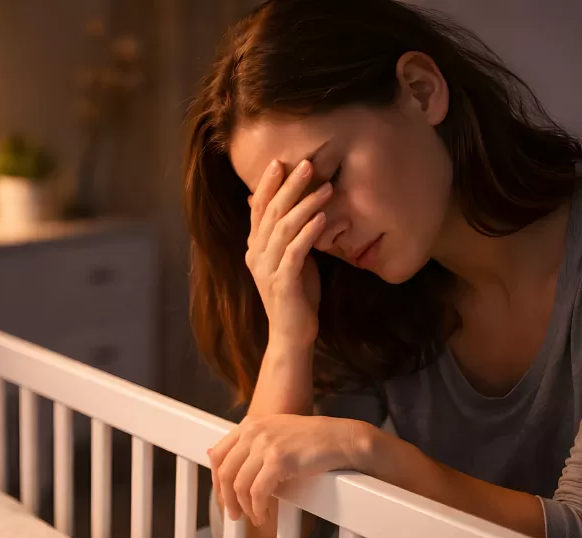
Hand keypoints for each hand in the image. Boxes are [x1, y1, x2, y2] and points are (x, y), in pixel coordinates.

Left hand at [209, 415, 374, 525]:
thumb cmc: (310, 441)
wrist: (340, 439)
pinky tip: (264, 515)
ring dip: (245, 508)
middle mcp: (253, 431)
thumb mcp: (274, 433)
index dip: (216, 481)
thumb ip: (248, 444)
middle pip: (225, 472)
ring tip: (255, 518)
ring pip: (239, 485)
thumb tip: (211, 456)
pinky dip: (258, 508)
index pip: (218, 454)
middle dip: (227, 499)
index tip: (224, 497)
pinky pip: (258, 492)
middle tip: (235, 516)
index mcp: (249, 424)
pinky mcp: (278, 459)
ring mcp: (265, 443)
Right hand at [246, 159, 328, 348]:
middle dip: (289, 186)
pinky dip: (308, 232)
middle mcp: (256, 255)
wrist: (292, 333)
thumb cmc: (296, 293)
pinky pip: (294, 251)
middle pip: (271, 213)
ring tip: (326, 189)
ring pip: (283, 229)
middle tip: (308, 165)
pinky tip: (322, 218)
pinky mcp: (282, 283)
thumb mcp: (288, 257)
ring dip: (306, 205)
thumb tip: (280, 210)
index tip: (280, 162)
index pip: (258, 209)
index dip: (268, 185)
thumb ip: (284, 233)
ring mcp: (267, 269)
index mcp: (255, 247)